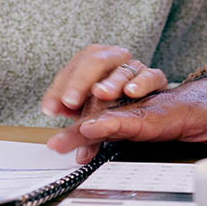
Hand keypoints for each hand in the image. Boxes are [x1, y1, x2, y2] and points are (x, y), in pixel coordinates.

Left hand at [41, 45, 167, 119]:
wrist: (153, 104)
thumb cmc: (116, 104)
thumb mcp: (91, 116)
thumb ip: (76, 131)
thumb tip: (57, 145)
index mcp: (93, 65)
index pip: (73, 67)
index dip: (60, 87)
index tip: (51, 108)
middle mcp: (113, 61)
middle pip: (95, 60)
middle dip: (80, 80)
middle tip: (70, 101)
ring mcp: (135, 68)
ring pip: (122, 68)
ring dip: (111, 82)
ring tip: (100, 93)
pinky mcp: (155, 78)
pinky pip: (151, 76)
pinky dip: (141, 82)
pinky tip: (132, 91)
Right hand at [46, 74, 206, 161]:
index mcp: (173, 109)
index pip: (142, 118)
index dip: (118, 124)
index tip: (94, 128)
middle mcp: (152, 105)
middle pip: (116, 116)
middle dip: (88, 126)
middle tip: (61, 139)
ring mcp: (141, 109)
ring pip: (106, 116)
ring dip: (81, 126)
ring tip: (57, 142)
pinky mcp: (136, 115)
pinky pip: (107, 120)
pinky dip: (87, 128)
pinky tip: (70, 142)